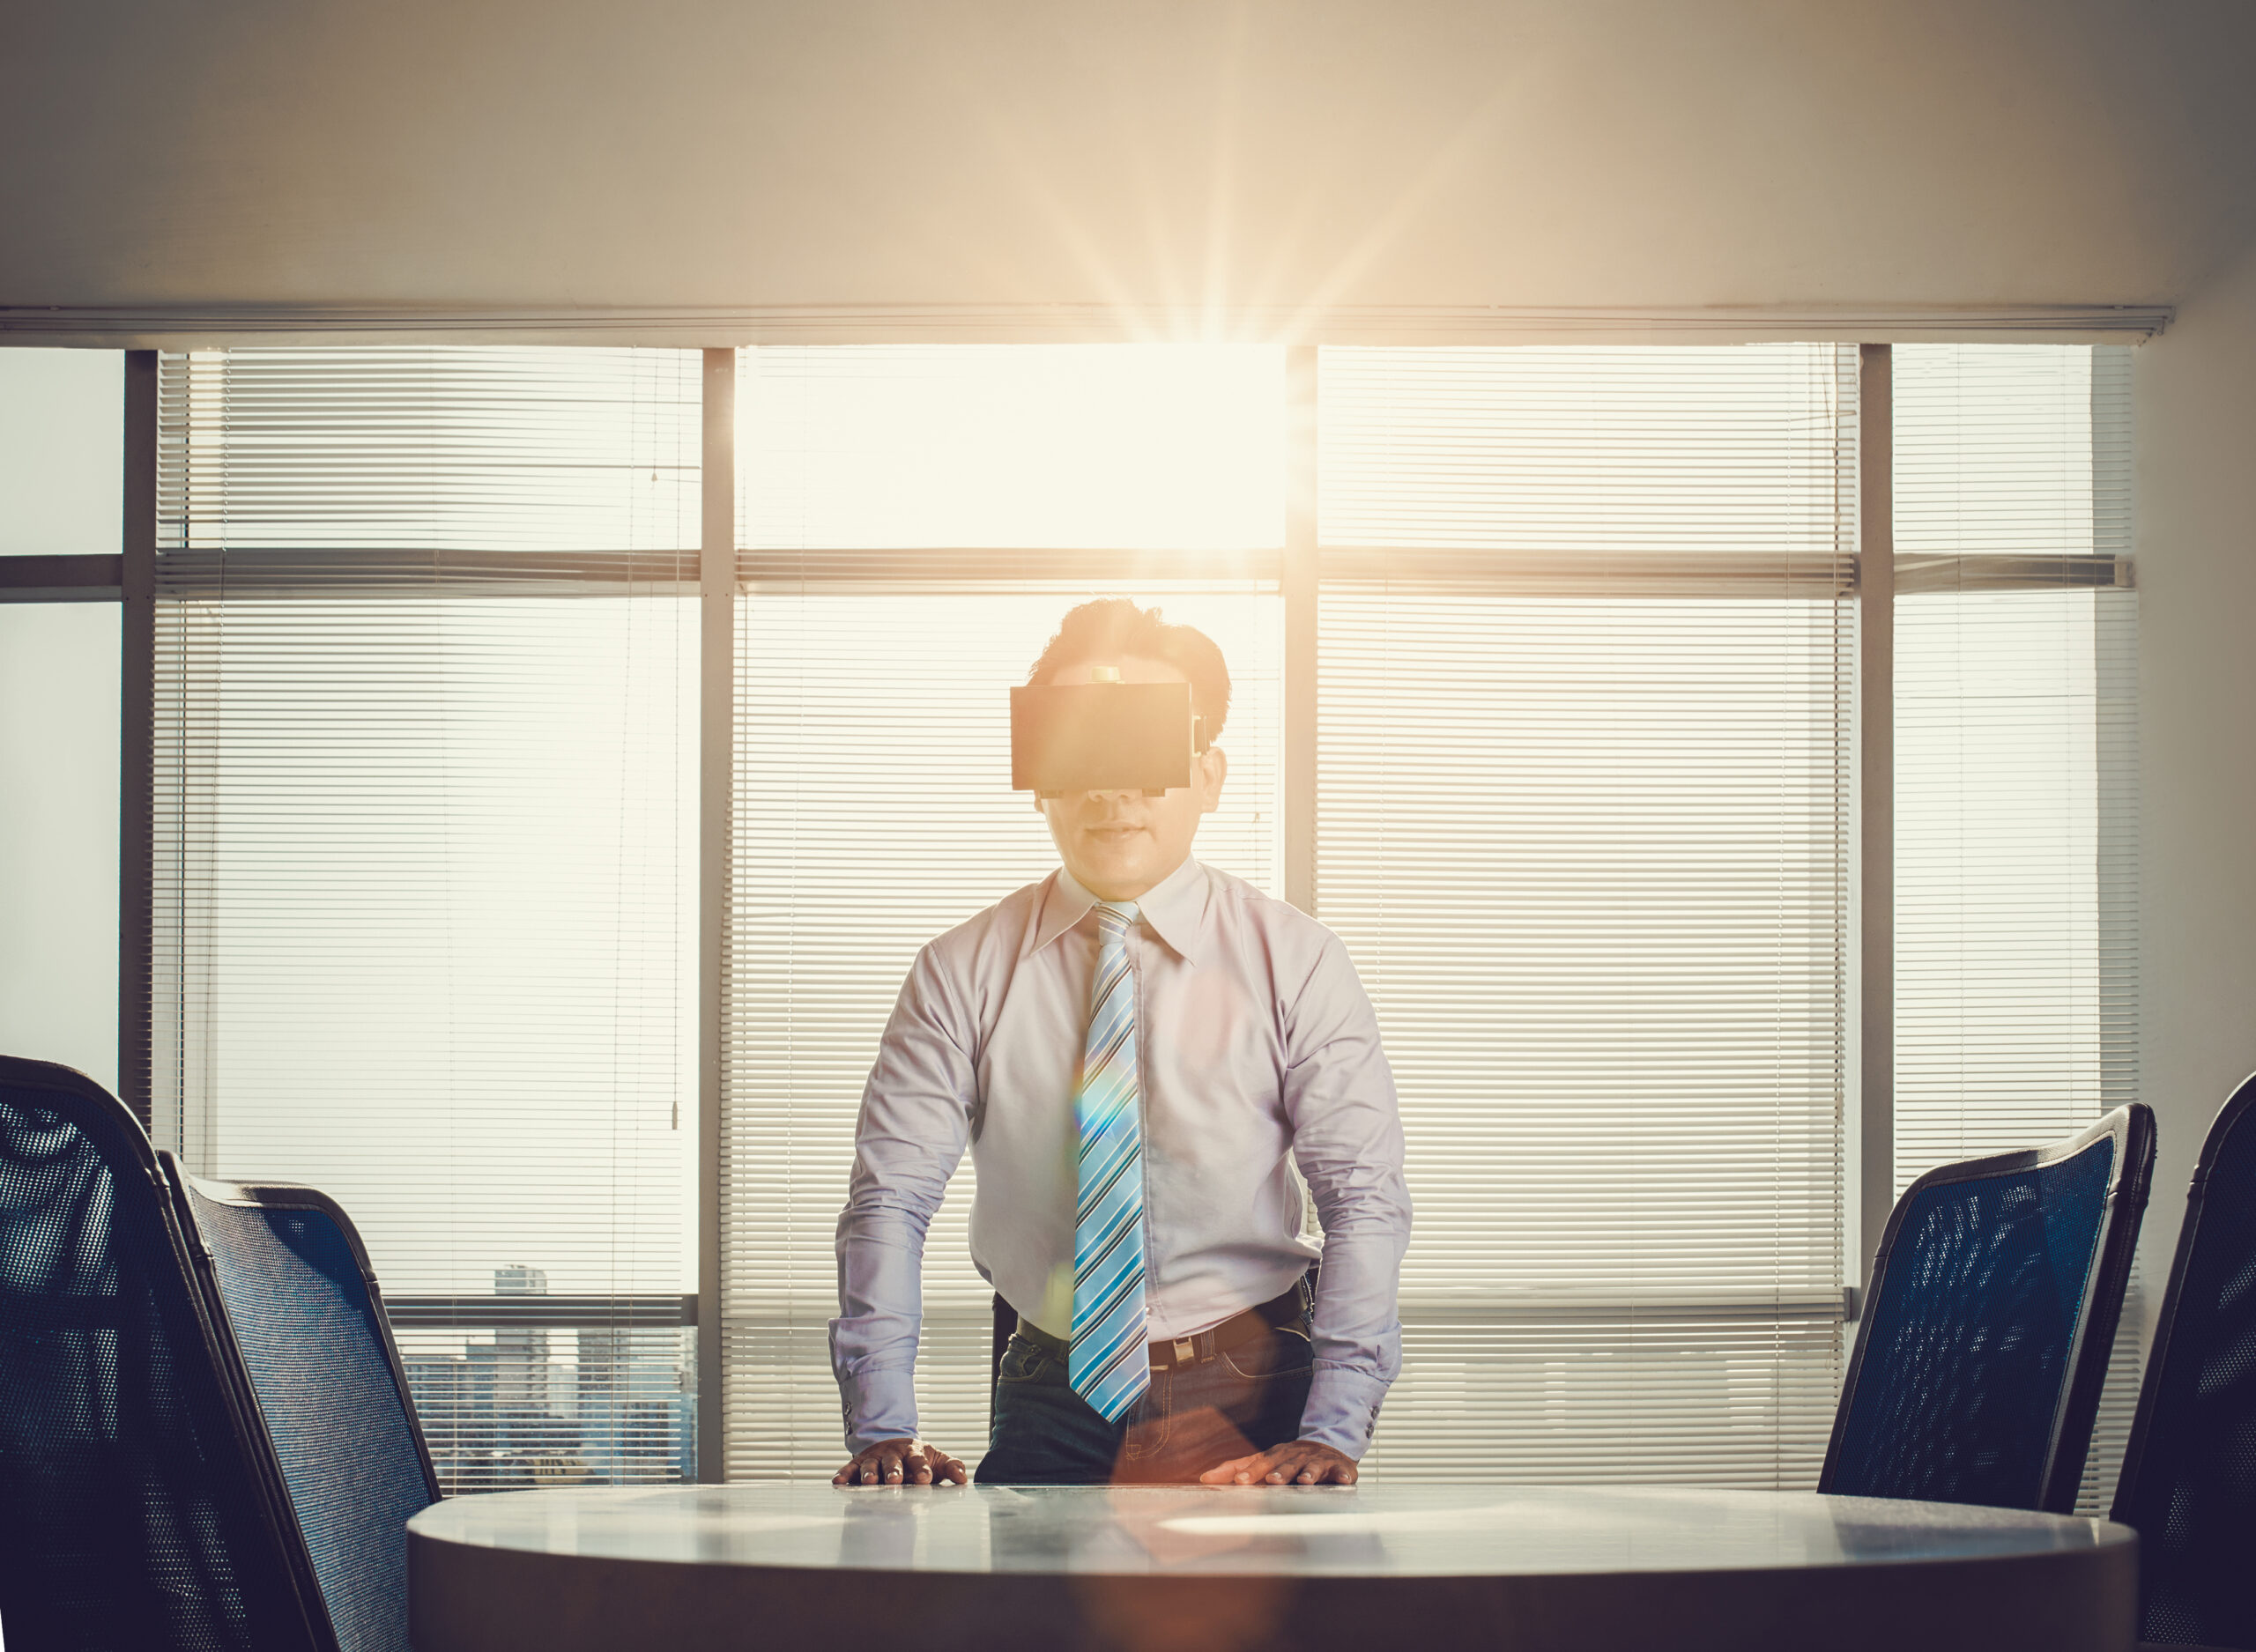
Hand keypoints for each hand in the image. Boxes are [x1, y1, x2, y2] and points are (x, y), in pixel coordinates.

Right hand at [832, 1437, 967, 1487]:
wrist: (894, 1445)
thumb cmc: (918, 1458)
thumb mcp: (936, 1459)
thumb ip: (951, 1467)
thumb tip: (963, 1478)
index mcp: (913, 1453)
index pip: (919, 1460)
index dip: (922, 1469)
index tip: (926, 1479)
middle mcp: (892, 1454)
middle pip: (893, 1463)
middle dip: (894, 1471)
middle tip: (896, 1481)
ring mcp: (875, 1458)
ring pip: (870, 1465)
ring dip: (869, 1473)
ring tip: (870, 1482)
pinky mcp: (859, 1463)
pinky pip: (849, 1469)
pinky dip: (844, 1475)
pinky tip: (838, 1482)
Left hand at [1198, 1440, 1358, 1485]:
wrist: (1326, 1448)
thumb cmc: (1289, 1460)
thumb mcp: (1263, 1462)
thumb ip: (1235, 1469)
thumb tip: (1204, 1478)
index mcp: (1275, 1455)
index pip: (1259, 1463)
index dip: (1250, 1472)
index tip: (1239, 1482)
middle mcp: (1295, 1456)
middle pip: (1285, 1463)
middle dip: (1278, 1471)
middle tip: (1270, 1481)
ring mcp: (1317, 1461)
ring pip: (1312, 1466)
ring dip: (1308, 1473)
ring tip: (1304, 1481)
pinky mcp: (1338, 1467)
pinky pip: (1341, 1471)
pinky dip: (1343, 1475)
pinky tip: (1344, 1481)